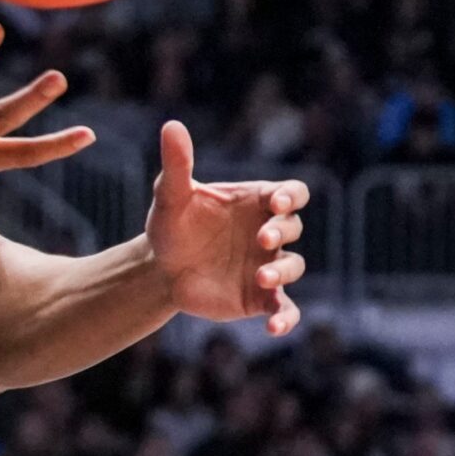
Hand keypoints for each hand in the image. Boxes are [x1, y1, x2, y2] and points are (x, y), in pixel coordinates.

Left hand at [145, 120, 306, 336]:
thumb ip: (176, 164)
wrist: (160, 269)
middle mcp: (270, 233)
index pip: (292, 193)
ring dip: (283, 272)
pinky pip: (285, 308)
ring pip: (294, 266)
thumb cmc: (172, 225)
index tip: (274, 203)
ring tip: (262, 278)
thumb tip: (170, 126)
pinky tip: (275, 329)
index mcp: (258, 203)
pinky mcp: (260, 298)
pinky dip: (287, 318)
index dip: (290, 197)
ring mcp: (268, 265)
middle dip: (282, 232)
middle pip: (294, 227)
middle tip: (261, 239)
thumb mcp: (170, 195)